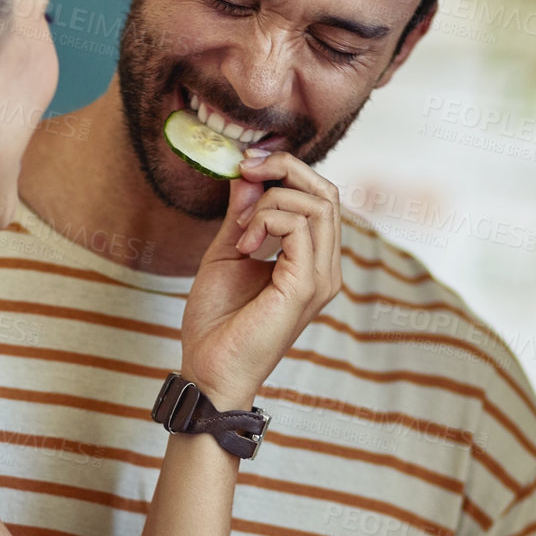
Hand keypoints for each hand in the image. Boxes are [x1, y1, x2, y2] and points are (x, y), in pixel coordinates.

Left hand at [178, 151, 341, 413]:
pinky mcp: (305, 287)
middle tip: (245, 170)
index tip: (245, 166)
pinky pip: (300, 226)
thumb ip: (241, 215)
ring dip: (270, 200)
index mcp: (310, 262)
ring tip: (239, 230)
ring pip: (317, 204)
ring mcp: (320, 279)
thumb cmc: (217, 321)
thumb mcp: (227, 253)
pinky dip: (267, 219)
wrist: (208, 369)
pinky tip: (243, 244)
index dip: (286, 170)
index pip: (319, 198)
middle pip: (327, 193)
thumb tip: (248, 174)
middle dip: (285, 169)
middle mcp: (324, 269)